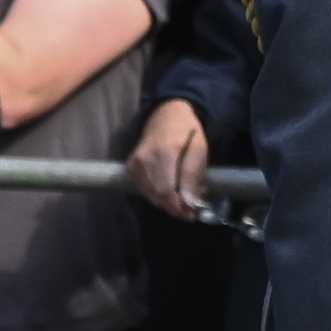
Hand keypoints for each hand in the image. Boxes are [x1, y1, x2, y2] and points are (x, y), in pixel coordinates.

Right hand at [127, 100, 208, 218]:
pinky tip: (170, 190)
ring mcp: (135, 164)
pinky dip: (159, 195)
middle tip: (191, 211)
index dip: (179, 207)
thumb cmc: (187, 131)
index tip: (192, 215)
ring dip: (168, 203)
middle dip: (176, 208)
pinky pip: (145, 190)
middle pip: (158, 196)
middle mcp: (144, 160)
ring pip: (151, 196)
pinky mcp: (131, 168)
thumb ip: (193, 175)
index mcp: (163, 153)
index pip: (167, 191)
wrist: (166, 115)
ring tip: (183, 198)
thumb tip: (190, 202)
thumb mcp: (199, 149)